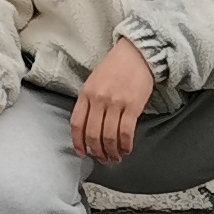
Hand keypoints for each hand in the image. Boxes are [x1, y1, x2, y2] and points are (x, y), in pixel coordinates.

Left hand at [71, 38, 157, 162]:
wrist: (136, 54)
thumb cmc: (115, 68)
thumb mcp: (94, 81)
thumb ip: (89, 102)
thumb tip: (88, 127)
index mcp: (86, 93)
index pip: (76, 123)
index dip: (78, 142)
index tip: (82, 153)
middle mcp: (98, 99)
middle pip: (92, 134)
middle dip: (97, 151)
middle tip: (102, 159)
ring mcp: (115, 103)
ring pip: (109, 137)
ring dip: (112, 152)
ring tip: (115, 158)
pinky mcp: (132, 106)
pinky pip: (126, 133)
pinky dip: (125, 145)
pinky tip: (126, 149)